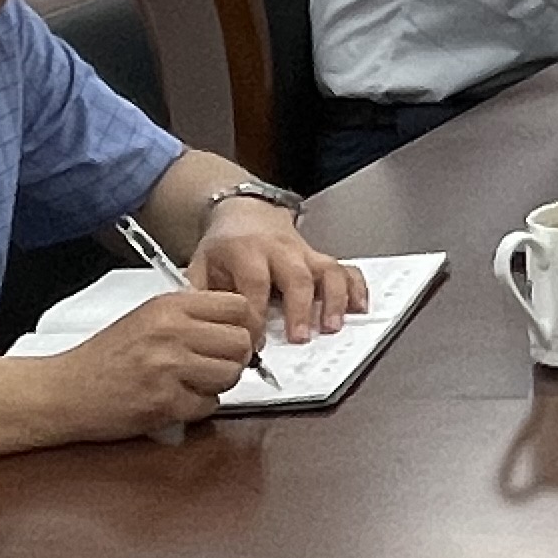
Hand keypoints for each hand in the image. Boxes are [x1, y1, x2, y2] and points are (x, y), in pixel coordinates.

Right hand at [44, 290, 257, 440]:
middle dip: (237, 358)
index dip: (247, 325)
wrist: (63, 391)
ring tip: (193, 383)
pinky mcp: (164, 402)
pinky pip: (208, 405)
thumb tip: (241, 325)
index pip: (239, 306)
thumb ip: (191, 316)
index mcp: (170, 307)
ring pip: (231, 375)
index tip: (242, 336)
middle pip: (241, 342)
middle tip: (218, 364)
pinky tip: (176, 400)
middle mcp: (172, 332)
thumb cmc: (104, 358)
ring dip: (219, 384)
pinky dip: (198, 407)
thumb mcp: (147, 318)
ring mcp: (168, 367)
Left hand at [188, 204, 363, 340]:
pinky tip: (358, 308)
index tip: (253, 343)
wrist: (245, 214)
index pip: (254, 284)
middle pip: (296, 276)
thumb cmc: (225, 247)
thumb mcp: (200, 266)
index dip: (255, 315)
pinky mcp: (321, 258)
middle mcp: (280, 250)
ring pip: (327, 271)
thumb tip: (201, 329)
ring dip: (333, 300)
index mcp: (246, 251)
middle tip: (299, 338)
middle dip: (299, 309)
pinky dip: (356, 288)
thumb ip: (200, 296)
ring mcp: (305, 253)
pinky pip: (345, 269)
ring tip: (332, 327)